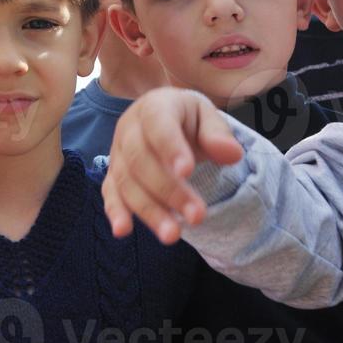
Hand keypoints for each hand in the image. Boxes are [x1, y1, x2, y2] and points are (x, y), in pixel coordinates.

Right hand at [100, 87, 243, 244]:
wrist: (167, 121)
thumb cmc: (189, 119)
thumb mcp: (207, 116)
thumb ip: (218, 133)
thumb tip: (232, 153)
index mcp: (154, 106)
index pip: (158, 124)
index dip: (170, 147)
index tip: (188, 172)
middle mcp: (128, 128)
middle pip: (140, 160)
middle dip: (168, 190)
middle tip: (197, 216)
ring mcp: (117, 153)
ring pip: (126, 182)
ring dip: (149, 210)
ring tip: (172, 235)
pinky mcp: (113, 175)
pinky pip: (110, 193)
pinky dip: (115, 211)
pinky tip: (124, 231)